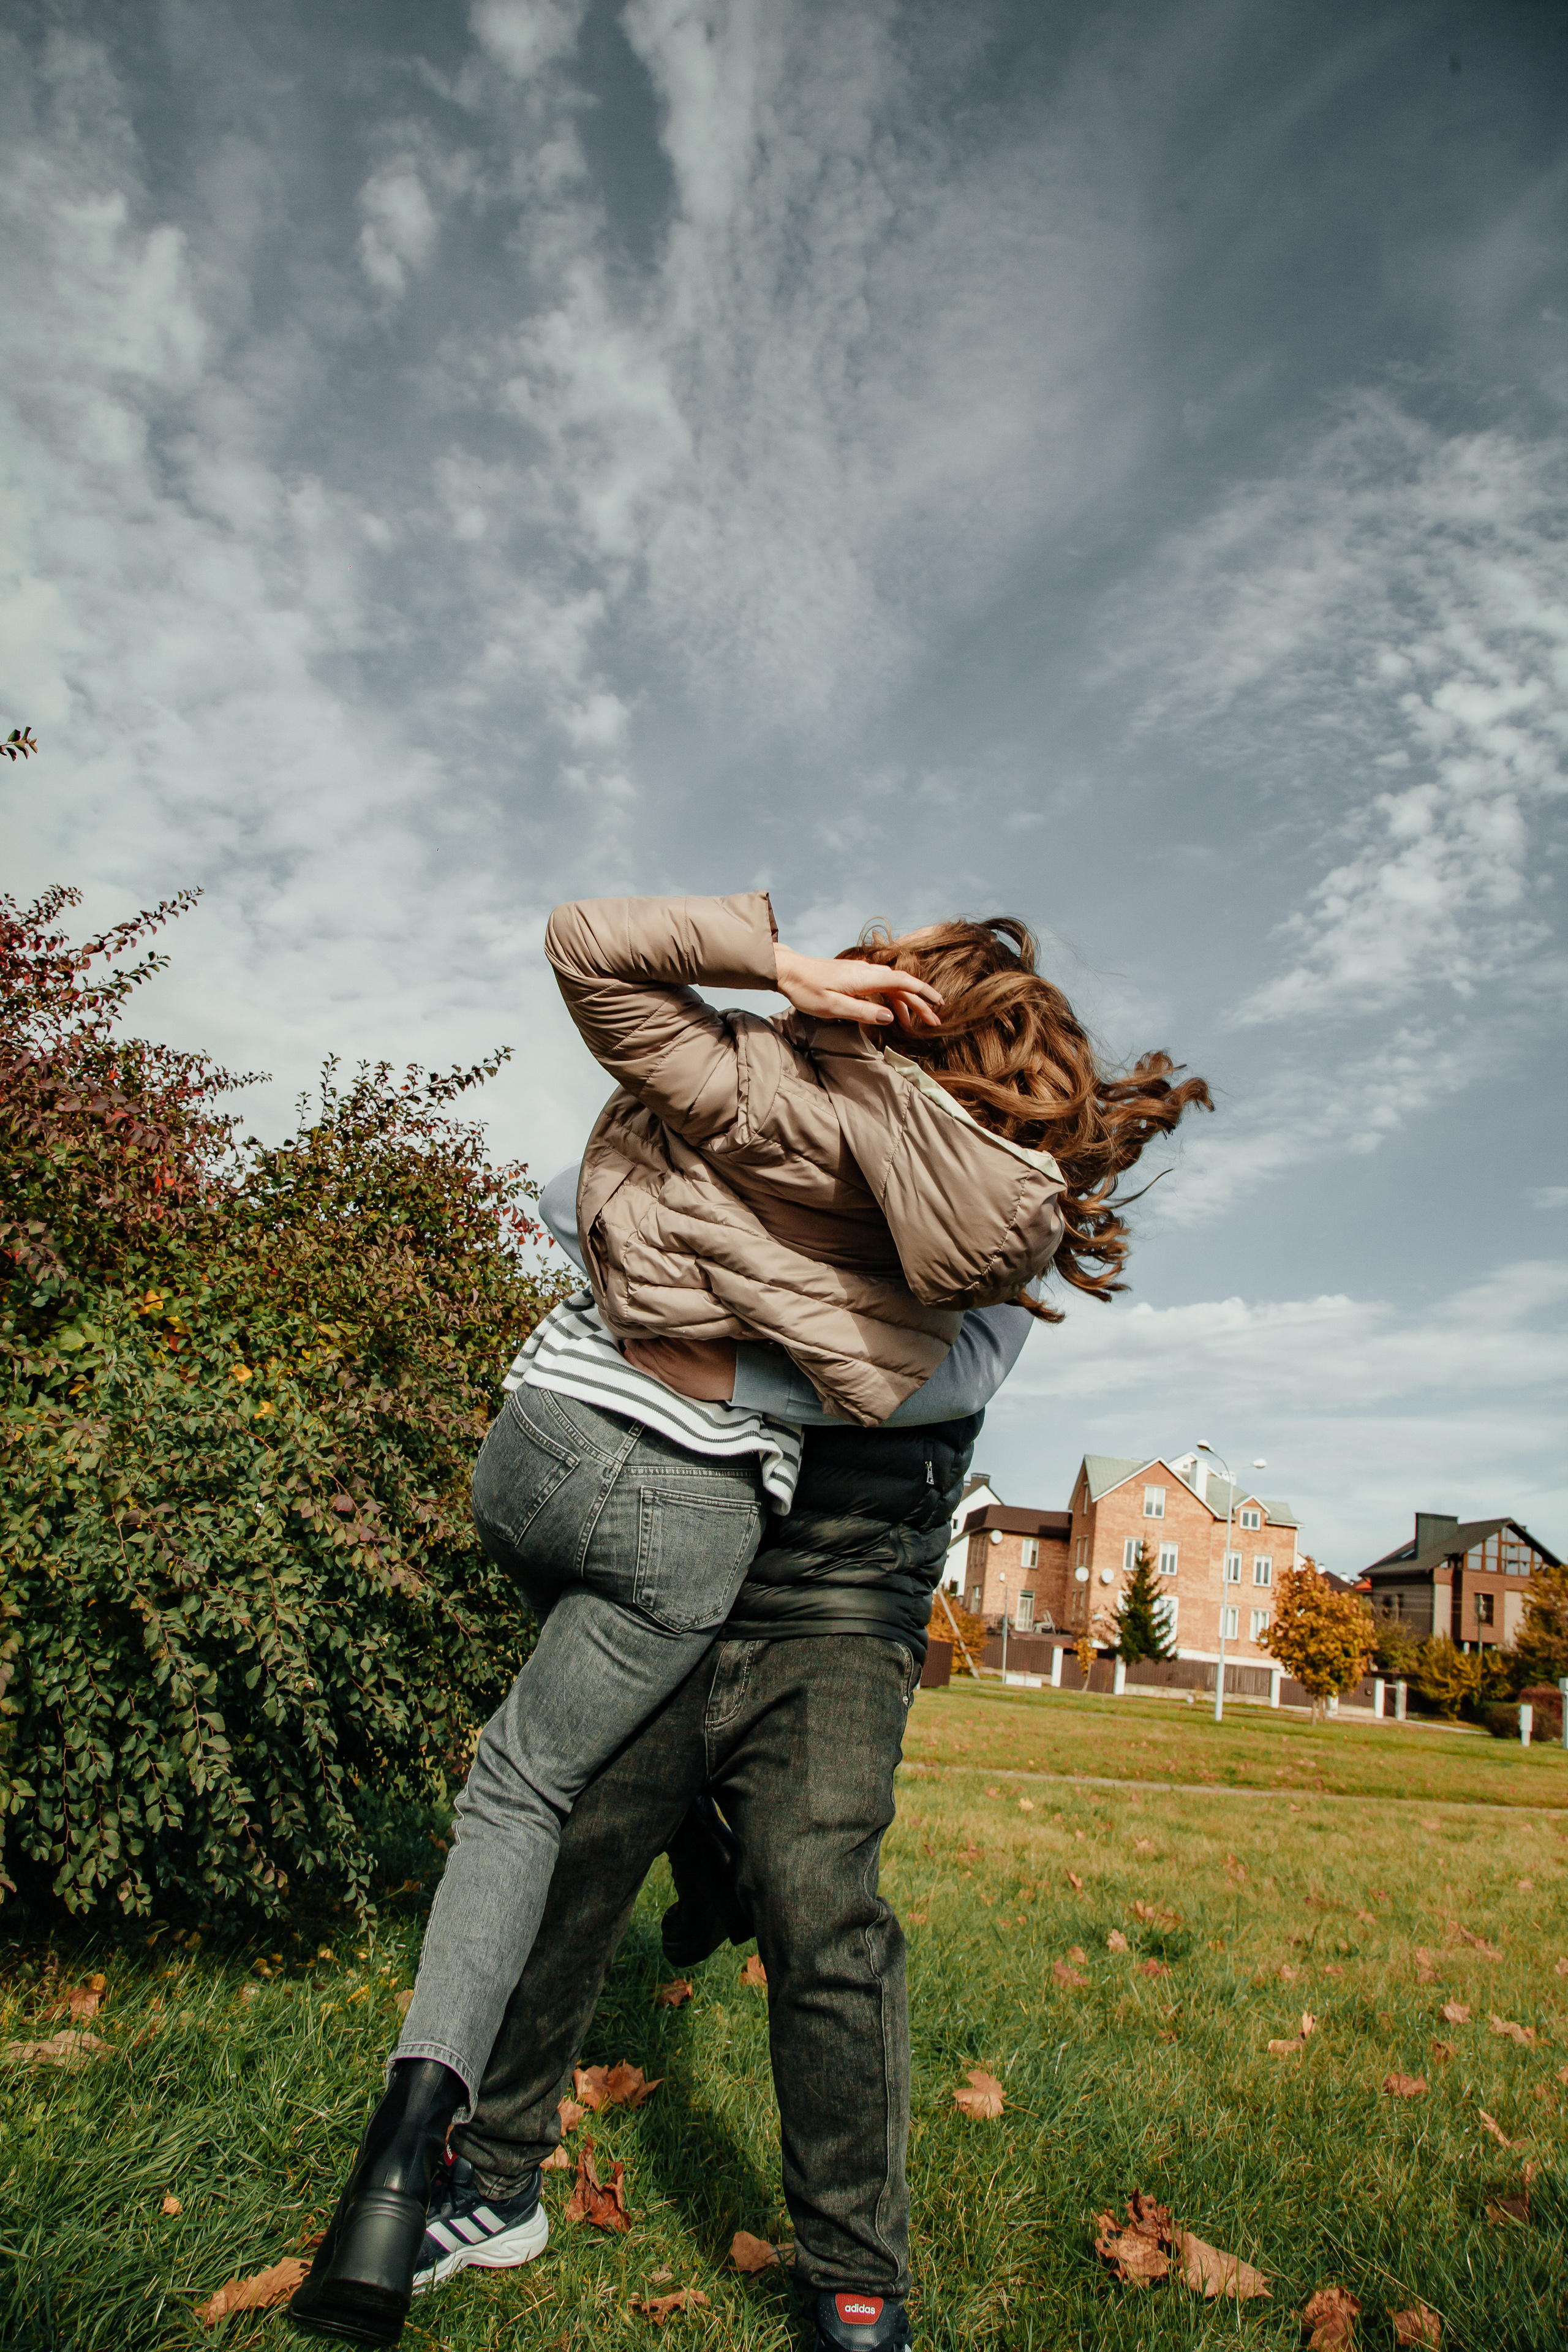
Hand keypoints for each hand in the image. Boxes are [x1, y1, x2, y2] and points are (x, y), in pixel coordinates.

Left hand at [773, 944, 942, 1029]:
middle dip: (920, 1003)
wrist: (787, 970)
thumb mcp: (833, 1007)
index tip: (939, 1003)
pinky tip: (890, 1013)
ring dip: (905, 1004)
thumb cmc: (806, 990)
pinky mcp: (853, 977)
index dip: (924, 993)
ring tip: (914, 1024)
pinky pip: (879, 987)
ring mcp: (860, 973)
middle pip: (902, 985)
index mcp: (865, 978)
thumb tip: (890, 1018)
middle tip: (935, 1020)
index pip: (903, 982)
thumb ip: (863, 1012)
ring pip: (891, 987)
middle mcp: (866, 972)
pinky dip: (890, 1000)